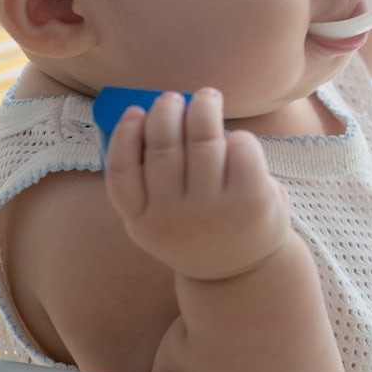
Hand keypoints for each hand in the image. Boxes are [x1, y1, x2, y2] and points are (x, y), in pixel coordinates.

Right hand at [102, 89, 290, 282]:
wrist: (243, 273)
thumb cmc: (197, 230)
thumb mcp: (161, 219)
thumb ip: (148, 181)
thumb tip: (145, 117)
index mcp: (142, 223)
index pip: (121, 174)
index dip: (124, 137)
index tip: (134, 111)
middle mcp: (173, 218)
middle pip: (163, 148)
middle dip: (167, 112)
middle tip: (172, 98)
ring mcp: (212, 210)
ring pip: (203, 141)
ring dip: (203, 109)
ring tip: (206, 98)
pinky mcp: (250, 200)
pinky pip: (240, 148)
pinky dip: (238, 137)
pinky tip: (235, 138)